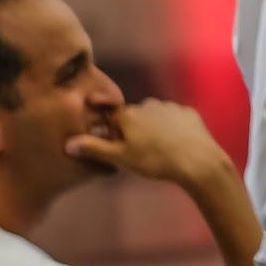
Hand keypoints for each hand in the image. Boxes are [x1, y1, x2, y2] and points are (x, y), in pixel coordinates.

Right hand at [65, 99, 235, 188]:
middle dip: (136, 132)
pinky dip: (174, 130)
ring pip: (156, 118)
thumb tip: (68, 144)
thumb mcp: (121, 158)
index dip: (116, 136)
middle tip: (143, 154)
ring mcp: (171, 107)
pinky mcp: (189, 113)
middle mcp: (148, 104)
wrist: (197, 160)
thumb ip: (94, 149)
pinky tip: (178, 145)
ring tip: (162, 152)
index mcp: (129, 114)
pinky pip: (175, 120)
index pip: (114, 121)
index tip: (124, 151)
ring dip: (155, 130)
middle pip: (135, 118)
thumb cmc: (155, 160)